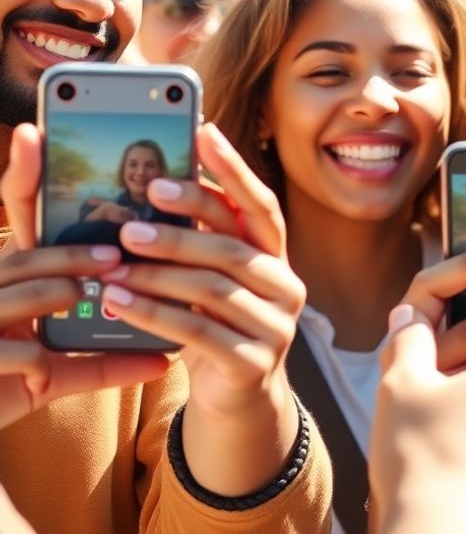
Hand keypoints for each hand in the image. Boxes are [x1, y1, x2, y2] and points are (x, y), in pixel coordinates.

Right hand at [0, 125, 169, 429]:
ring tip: (96, 295)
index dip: (22, 176)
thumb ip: (100, 359)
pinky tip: (57, 371)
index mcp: (6, 282)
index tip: (33, 133)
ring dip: (58, 292)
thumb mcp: (54, 374)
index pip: (16, 222)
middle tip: (116, 257)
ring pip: (17, 293)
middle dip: (70, 254)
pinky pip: (14, 353)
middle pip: (25, 257)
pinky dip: (41, 362)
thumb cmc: (6, 391)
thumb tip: (164, 357)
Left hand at [96, 124, 302, 495]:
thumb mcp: (211, 279)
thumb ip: (199, 239)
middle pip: (233, 248)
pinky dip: (154, 315)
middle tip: (131, 222)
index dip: (234, 170)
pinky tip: (119, 304)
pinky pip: (199, 332)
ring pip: (214, 290)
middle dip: (180, 230)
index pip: (261, 207)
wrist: (238, 400)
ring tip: (112, 268)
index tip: (202, 133)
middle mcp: (286, 287)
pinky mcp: (254, 364)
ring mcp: (276, 327)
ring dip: (157, 275)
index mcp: (276, 258)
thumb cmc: (214, 326)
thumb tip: (153, 182)